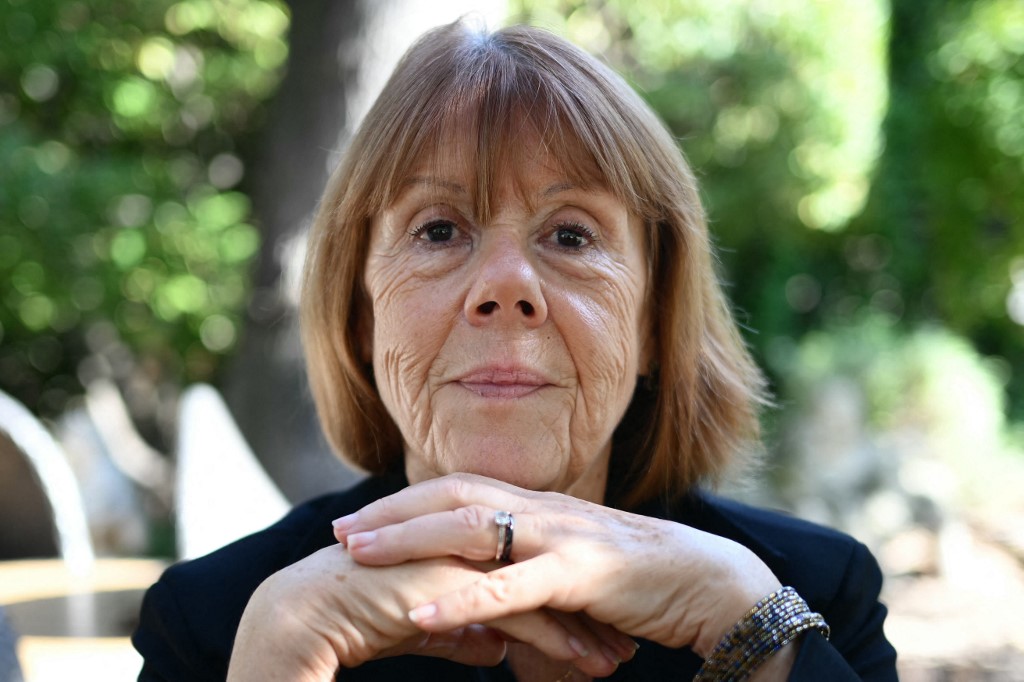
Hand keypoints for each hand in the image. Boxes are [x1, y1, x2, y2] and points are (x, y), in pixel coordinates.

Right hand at [227, 542, 631, 679]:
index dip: (566, 594)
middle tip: (626, 636)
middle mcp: (465, 540)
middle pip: (543, 569)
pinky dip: (554, 637)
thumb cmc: (358, 616)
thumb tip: (496, 646)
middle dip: (588, 605)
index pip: (528, 564)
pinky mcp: (450, 581)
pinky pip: (514, 609)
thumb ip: (462, 631)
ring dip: (582, 625)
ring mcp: (459, 556)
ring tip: (617, 660)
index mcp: (461, 541)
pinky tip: (584, 664)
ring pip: (537, 588)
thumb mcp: (424, 627)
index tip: (601, 623)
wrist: (303, 614)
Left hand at [333, 473, 782, 657]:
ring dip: (408, 540)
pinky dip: (462, 600)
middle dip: (391, 513)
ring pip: (471, 528)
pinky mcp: (582, 572)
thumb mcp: (573, 573)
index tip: (360, 519)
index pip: (459, 491)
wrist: (713, 583)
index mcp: (539, 507)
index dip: (407, 502)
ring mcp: (561, 536)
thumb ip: (530, 575)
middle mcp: (543, 509)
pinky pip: (511, 587)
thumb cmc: (641, 582)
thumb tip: (490, 599)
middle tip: (338, 531)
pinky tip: (418, 614)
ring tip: (355, 556)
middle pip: (452, 497)